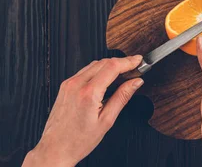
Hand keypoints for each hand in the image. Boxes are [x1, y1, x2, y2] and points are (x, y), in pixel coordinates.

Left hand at [23, 56, 143, 166]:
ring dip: (109, 65)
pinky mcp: (65, 85)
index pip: (112, 66)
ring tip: (121, 74)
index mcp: (88, 93)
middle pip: (104, 62)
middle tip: (133, 68)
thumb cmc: (78, 141)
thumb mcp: (106, 121)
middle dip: (121, 62)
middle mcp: (77, 84)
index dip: (128, 61)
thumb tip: (136, 82)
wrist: (54, 149)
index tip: (138, 60)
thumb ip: (122, 97)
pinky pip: (85, 71)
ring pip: (94, 64)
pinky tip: (104, 80)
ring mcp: (69, 83)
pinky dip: (97, 70)